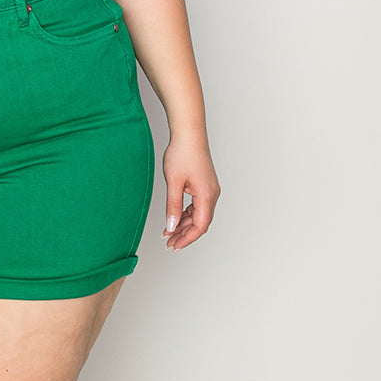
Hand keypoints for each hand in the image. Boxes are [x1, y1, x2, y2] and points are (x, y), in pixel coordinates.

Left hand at [162, 133, 219, 251]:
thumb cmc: (182, 153)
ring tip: (168, 233)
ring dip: (184, 225)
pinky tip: (175, 219)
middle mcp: (212, 194)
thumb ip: (173, 207)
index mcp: (207, 195)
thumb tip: (171, 227)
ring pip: (199, 216)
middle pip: (201, 223)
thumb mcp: (173, 183)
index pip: (200, 226)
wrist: (188, 134)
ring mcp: (209, 190)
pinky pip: (197, 206)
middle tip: (168, 243)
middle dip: (185, 235)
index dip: (187, 239)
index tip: (174, 245)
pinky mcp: (204, 186)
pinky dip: (186, 215)